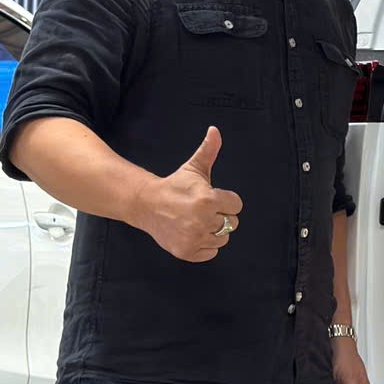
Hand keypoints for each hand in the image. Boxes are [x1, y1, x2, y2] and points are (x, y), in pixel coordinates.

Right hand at [136, 125, 242, 262]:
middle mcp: (202, 221)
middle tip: (202, 209)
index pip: (236, 205)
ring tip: (197, 221)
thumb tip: (215, 130)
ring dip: (214, 231)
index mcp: (208, 199)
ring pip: (223, 238)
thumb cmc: (174, 185)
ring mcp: (194, 238)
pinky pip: (211, 252)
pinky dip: (205, 245)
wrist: (146, 205)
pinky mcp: (187, 252)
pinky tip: (193, 233)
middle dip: (220, 215)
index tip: (212, 197)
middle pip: (232, 222)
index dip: (226, 200)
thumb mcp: (193, 167)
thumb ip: (209, 150)